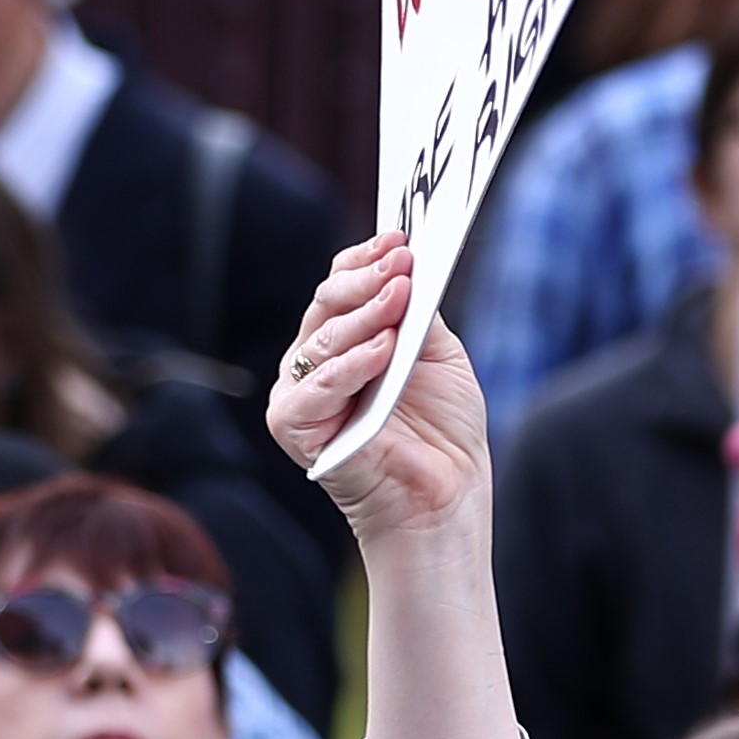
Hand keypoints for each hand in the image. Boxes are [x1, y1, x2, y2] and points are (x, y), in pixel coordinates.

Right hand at [266, 234, 489, 542]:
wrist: (444, 499)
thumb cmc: (443, 434)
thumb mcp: (439, 358)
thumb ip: (417, 316)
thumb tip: (405, 267)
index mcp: (346, 341)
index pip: (341, 286)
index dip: (366, 260)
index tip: (400, 238)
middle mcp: (316, 361)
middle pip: (327, 305)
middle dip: (367, 279)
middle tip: (402, 261)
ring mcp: (302, 392)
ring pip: (323, 338)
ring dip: (364, 313)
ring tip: (399, 295)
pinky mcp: (294, 426)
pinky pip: (317, 388)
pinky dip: (351, 366)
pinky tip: (383, 349)